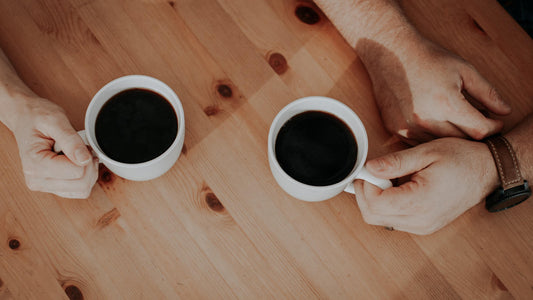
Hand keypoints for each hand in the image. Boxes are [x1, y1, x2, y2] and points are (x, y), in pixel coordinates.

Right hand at [12, 97, 97, 198]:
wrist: (26, 118)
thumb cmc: (37, 117)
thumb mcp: (56, 120)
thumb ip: (71, 141)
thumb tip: (84, 159)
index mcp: (35, 165)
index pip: (77, 172)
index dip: (86, 156)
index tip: (80, 143)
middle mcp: (37, 180)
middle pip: (82, 184)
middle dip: (89, 165)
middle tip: (81, 148)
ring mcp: (45, 185)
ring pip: (82, 190)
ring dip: (88, 172)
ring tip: (77, 154)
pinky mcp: (53, 186)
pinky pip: (79, 191)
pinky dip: (84, 177)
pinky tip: (77, 162)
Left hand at [353, 138, 498, 234]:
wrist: (488, 171)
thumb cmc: (462, 159)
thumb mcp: (427, 153)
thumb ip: (395, 162)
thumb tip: (369, 168)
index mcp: (420, 202)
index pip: (375, 204)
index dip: (365, 185)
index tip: (369, 169)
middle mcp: (420, 221)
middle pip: (372, 216)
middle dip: (365, 193)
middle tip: (374, 173)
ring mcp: (422, 227)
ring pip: (380, 220)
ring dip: (375, 199)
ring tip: (390, 178)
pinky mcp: (423, 226)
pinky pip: (392, 220)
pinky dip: (387, 205)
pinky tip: (397, 187)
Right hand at [359, 38, 510, 143]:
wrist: (390, 53)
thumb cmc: (427, 58)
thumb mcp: (463, 70)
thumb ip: (487, 92)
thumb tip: (505, 111)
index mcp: (447, 104)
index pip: (480, 130)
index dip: (493, 127)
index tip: (496, 122)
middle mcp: (427, 119)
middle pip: (461, 140)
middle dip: (474, 132)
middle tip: (479, 121)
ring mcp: (409, 127)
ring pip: (440, 145)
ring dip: (452, 137)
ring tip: (457, 121)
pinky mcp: (396, 130)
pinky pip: (420, 143)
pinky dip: (431, 137)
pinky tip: (436, 122)